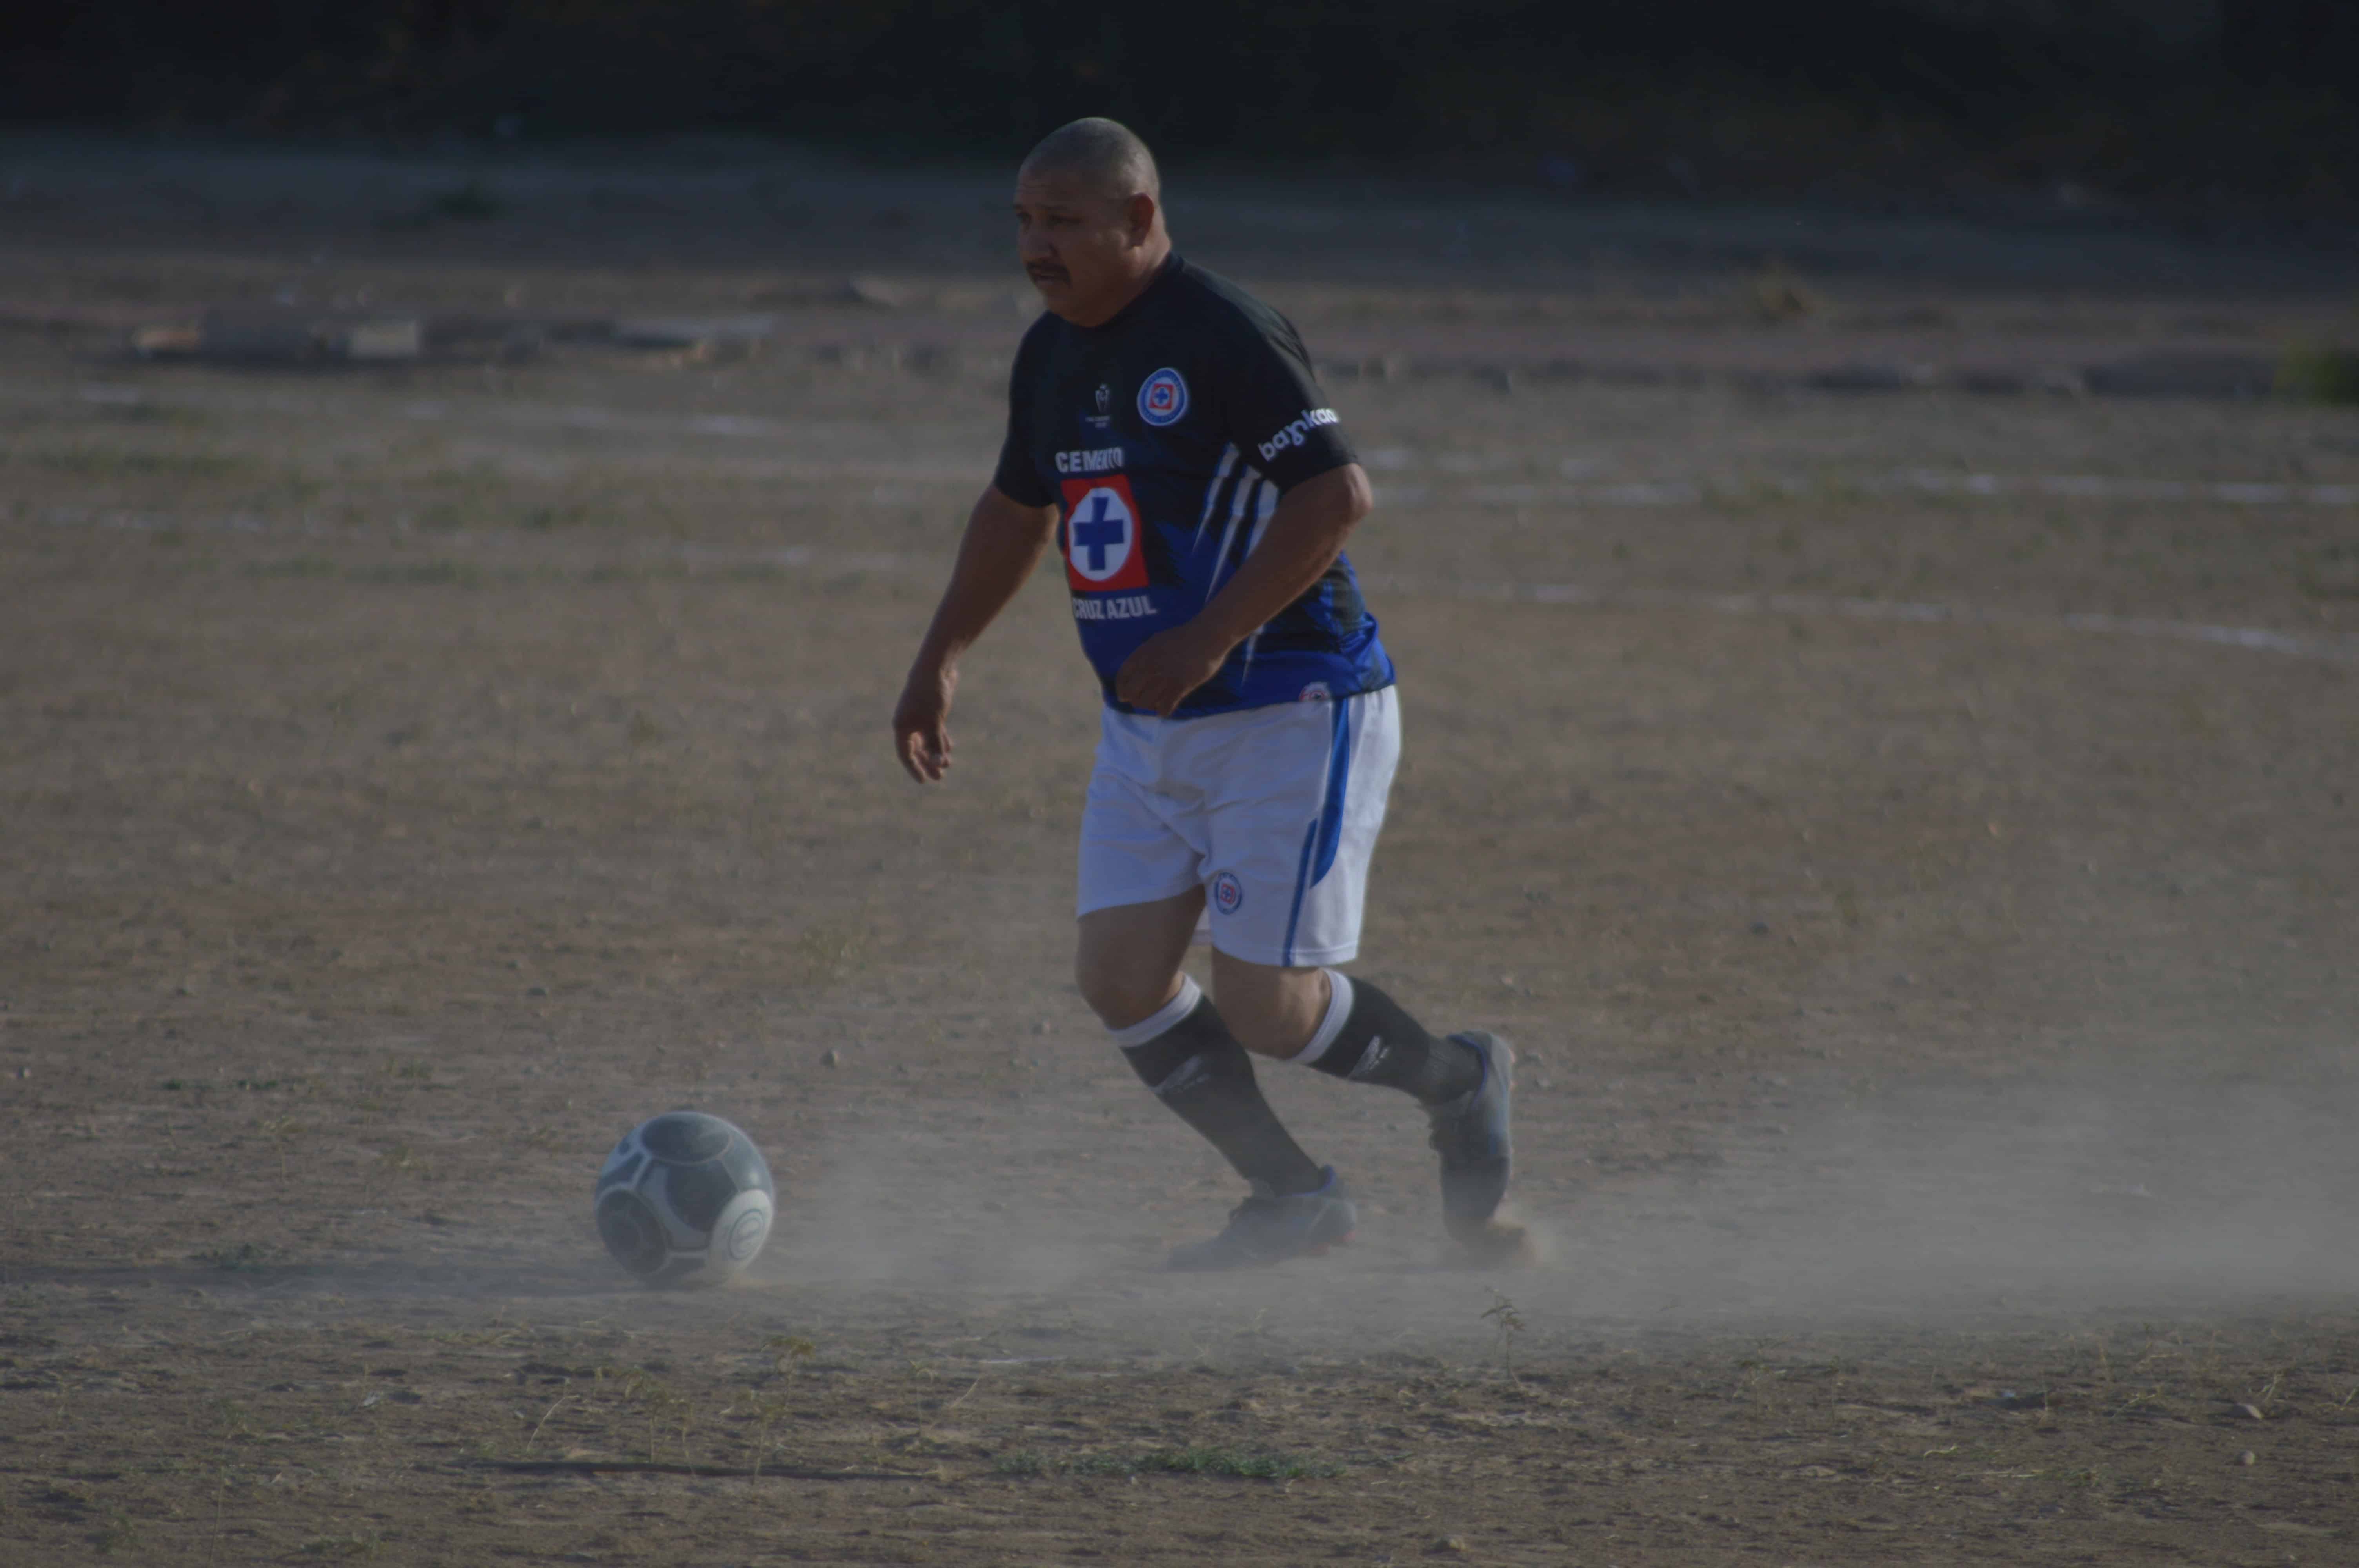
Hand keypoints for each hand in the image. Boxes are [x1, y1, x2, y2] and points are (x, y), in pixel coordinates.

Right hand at [892, 663, 956, 781]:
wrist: (937, 668)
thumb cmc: (931, 695)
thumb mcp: (934, 723)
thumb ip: (935, 744)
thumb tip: (938, 764)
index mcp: (902, 726)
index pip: (905, 753)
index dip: (914, 768)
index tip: (923, 781)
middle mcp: (908, 723)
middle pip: (916, 750)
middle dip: (927, 763)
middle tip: (939, 777)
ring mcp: (920, 717)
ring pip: (927, 741)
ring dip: (936, 753)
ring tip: (948, 764)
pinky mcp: (931, 712)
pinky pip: (934, 731)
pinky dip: (940, 740)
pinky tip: (949, 748)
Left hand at [1114, 622, 1229, 716]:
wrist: (1207, 635)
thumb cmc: (1183, 637)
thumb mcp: (1156, 641)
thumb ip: (1144, 655)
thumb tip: (1136, 669)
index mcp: (1142, 654)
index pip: (1122, 678)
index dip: (1121, 689)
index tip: (1124, 696)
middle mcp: (1149, 667)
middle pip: (1131, 694)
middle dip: (1135, 699)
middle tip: (1143, 701)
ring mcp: (1164, 677)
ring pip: (1145, 703)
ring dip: (1149, 706)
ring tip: (1157, 702)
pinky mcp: (1180, 687)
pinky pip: (1164, 708)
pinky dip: (1163, 710)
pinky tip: (1168, 705)